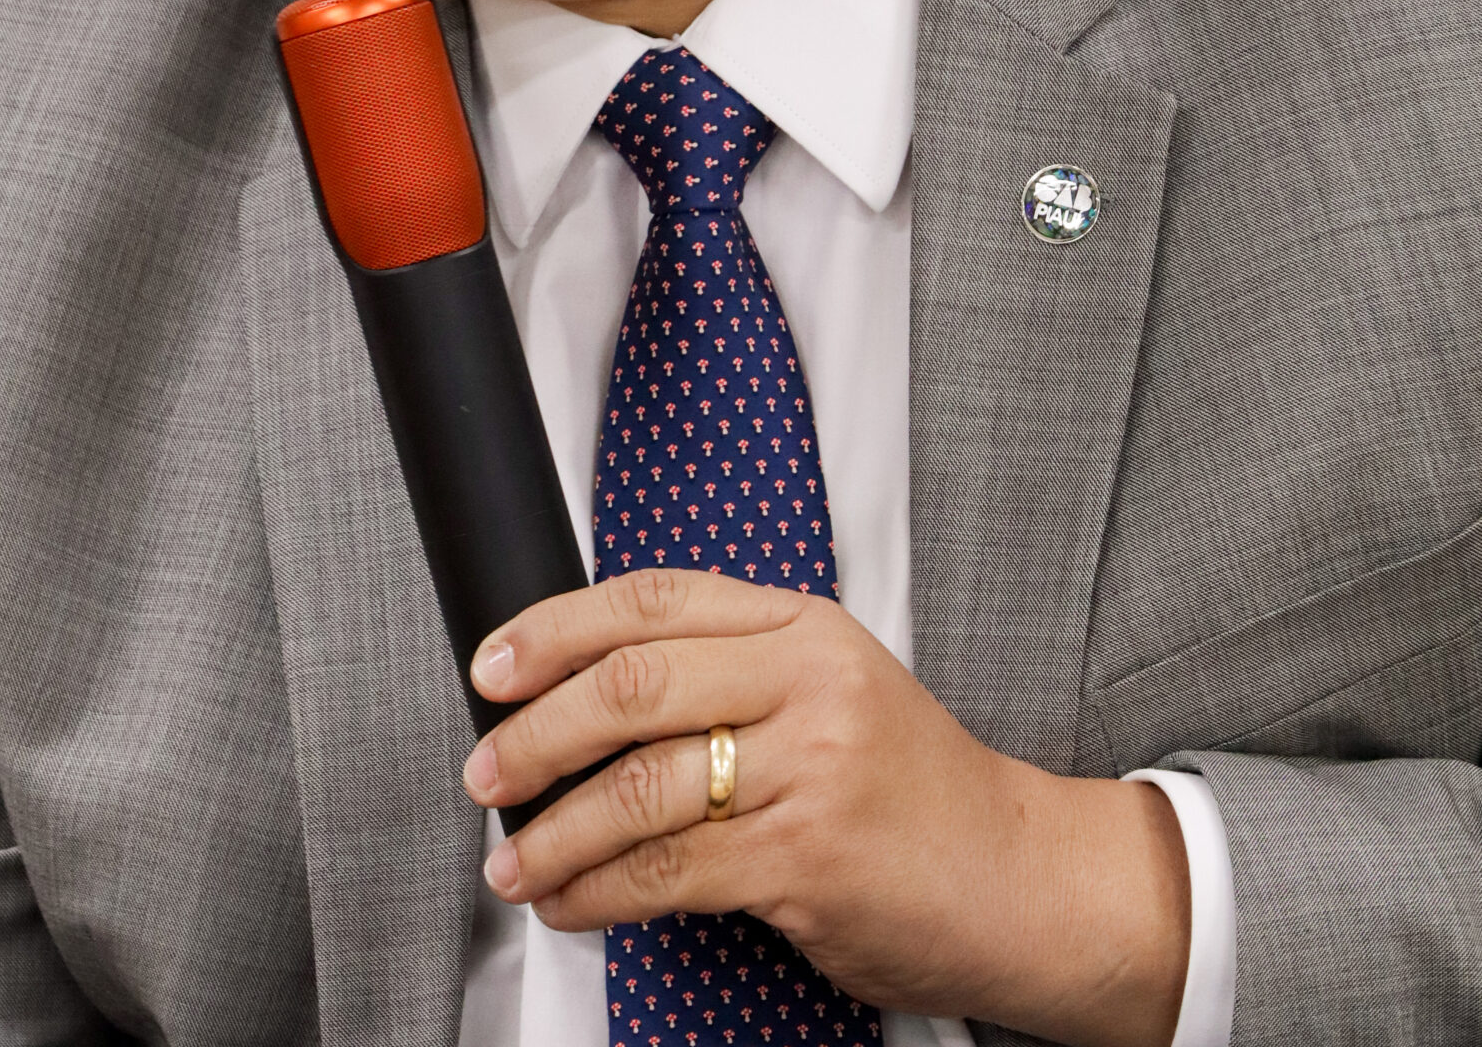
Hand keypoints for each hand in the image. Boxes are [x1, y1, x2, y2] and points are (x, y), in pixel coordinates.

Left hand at [462, 569, 1188, 1046]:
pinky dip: (598, 893)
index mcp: (805, 625)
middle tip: (487, 768)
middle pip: (631, 685)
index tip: (493, 664)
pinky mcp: (804, 858)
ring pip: (637, 789)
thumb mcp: (834, 688)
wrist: (1018, 876)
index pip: (654, 602)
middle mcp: (806, 682)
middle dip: (536, 732)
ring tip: (515, 857)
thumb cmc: (913, 791)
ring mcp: (808, 768)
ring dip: (553, 831)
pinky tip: (570, 902)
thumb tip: (587, 688)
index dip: (555, 627)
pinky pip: (667, 873)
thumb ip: (734, 669)